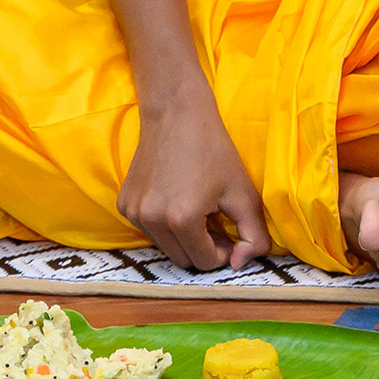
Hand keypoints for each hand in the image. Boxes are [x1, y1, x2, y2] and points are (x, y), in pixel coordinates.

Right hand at [119, 101, 269, 269]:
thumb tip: (241, 264)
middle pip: (183, 260)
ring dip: (183, 239)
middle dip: (203, 249)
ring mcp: (134, 213)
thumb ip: (254, 235)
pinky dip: (165, 225)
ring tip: (199, 211)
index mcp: (182, 219)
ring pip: (165, 248)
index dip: (224, 253)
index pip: (205, 262)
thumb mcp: (244, 193)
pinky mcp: (124, 205)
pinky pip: (149, 231)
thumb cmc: (213, 150)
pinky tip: (177, 199)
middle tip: (217, 225)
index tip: (230, 234)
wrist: (175, 114)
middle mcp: (152, 219)